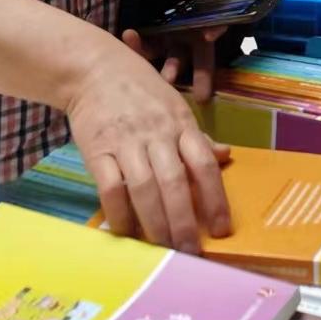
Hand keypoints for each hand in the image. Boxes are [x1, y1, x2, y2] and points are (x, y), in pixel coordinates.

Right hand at [66, 38, 231, 251]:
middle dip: (185, 222)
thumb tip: (225, 155)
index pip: (203, 164)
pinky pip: (110, 188)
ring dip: (155, 224)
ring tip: (164, 249)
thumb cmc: (140, 89)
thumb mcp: (175, 105)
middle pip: (175, 183)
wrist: (95, 68)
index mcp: (181, 123)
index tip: (222, 228)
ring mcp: (126, 142)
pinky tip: (126, 232)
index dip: (215, 198)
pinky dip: (119, 214)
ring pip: (145, 188)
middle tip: (191, 251)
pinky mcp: (98, 150)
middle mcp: (157, 134)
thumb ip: (197, 135)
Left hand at [121, 0, 226, 103]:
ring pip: (173, 61)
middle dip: (200, 76)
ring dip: (169, 70)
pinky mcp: (154, 43)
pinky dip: (138, 46)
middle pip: (200, 60)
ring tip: (163, 79)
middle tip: (202, 94)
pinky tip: (129, 36)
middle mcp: (193, 37)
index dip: (214, 30)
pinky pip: (147, 49)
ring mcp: (173, 43)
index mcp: (207, 21)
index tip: (208, 35)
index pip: (215, 27)